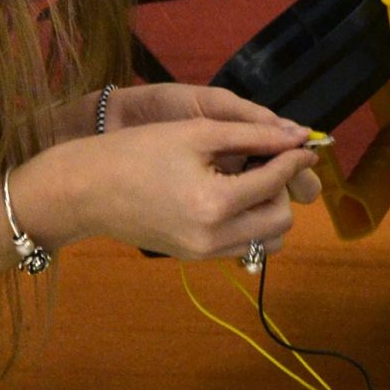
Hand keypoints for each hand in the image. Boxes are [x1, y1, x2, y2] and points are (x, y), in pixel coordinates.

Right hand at [26, 114, 319, 261]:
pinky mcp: (195, 258)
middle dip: (283, 189)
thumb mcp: (196, 131)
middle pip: (282, 220)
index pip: (276, 182)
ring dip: (271, 210)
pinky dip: (250, 224)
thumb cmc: (136, 151)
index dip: (294, 160)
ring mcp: (204, 253)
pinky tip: (232, 197)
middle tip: (268, 162)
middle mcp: (214, 237)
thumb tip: (297, 137)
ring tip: (250, 181)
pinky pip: (243, 246)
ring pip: (268, 240)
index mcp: (215, 202)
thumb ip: (251, 135)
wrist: (87, 190)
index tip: (302, 146)